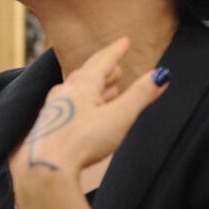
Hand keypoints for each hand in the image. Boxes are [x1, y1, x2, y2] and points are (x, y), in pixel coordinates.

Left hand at [9, 37, 167, 187]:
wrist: (46, 166)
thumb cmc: (83, 140)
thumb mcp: (120, 116)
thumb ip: (140, 95)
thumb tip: (162, 75)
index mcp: (82, 86)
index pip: (102, 61)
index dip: (115, 51)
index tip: (124, 41)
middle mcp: (64, 93)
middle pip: (87, 75)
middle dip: (104, 70)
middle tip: (117, 67)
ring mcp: (53, 109)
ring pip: (75, 91)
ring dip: (93, 88)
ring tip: (106, 89)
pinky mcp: (48, 126)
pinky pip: (67, 107)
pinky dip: (80, 104)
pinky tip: (82, 113)